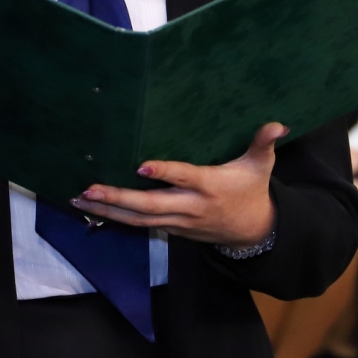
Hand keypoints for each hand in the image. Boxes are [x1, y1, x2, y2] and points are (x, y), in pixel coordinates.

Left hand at [71, 122, 286, 247]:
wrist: (253, 233)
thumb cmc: (252, 191)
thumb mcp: (261, 166)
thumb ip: (264, 143)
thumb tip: (278, 124)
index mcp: (209, 187)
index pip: (184, 178)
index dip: (164, 173)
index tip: (140, 165)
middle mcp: (189, 207)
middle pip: (150, 206)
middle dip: (117, 198)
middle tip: (88, 188)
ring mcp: (177, 222)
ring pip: (138, 219)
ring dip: (106, 209)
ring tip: (78, 198)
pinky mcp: (170, 228)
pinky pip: (139, 225)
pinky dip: (114, 217)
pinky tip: (92, 208)